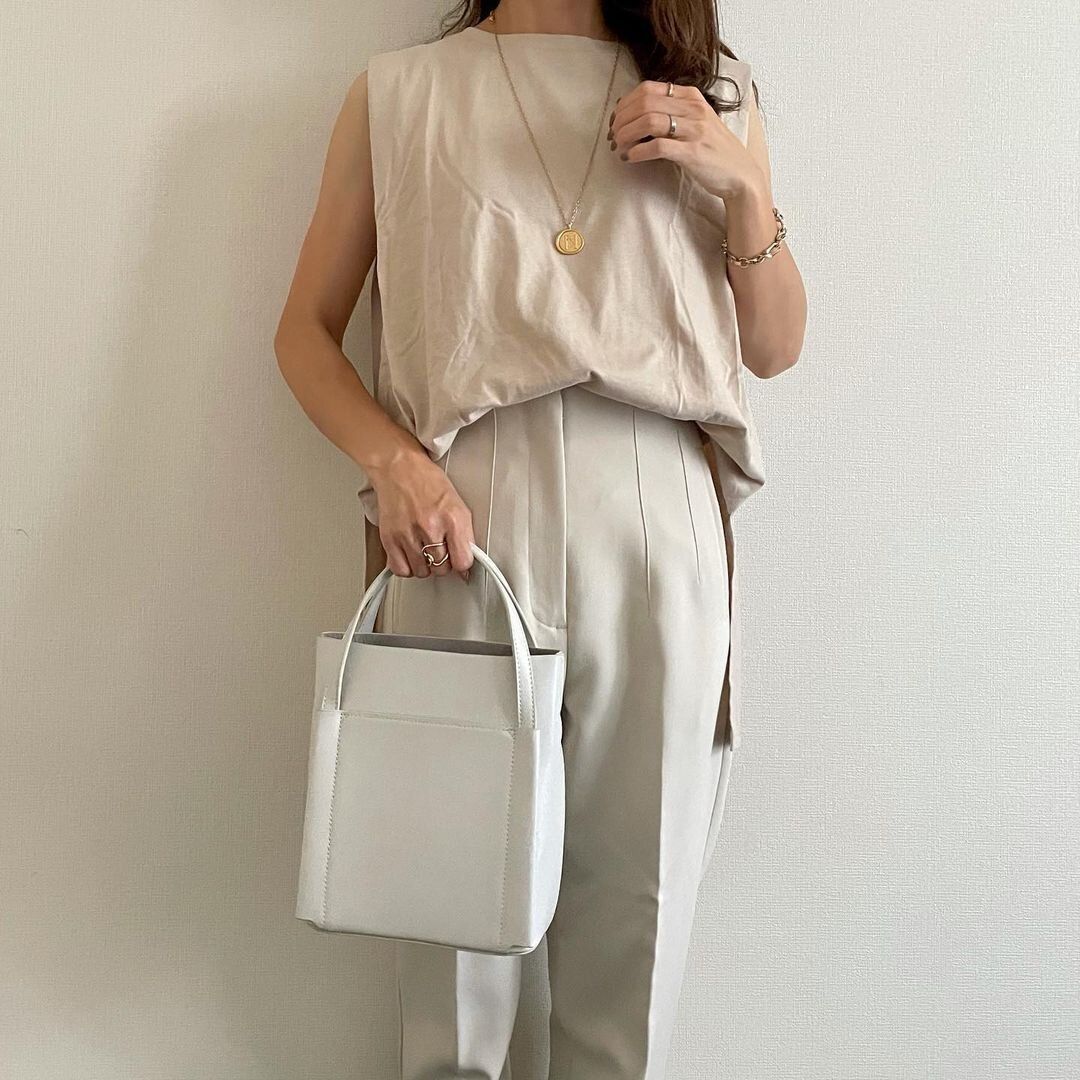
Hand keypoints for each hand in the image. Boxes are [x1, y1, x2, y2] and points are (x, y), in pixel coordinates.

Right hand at [367, 448, 475, 580]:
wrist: (399, 467)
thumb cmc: (428, 482)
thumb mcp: (457, 505)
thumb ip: (465, 535)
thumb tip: (466, 564)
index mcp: (453, 518)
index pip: (463, 561)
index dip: (461, 564)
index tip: (458, 560)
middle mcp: (431, 527)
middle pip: (442, 568)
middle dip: (442, 562)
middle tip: (438, 547)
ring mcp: (408, 534)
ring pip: (422, 572)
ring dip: (424, 564)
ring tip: (423, 547)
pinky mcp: (390, 538)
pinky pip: (401, 570)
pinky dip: (406, 567)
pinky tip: (409, 554)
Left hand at [608, 79, 763, 200]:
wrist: (740, 174)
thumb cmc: (713, 150)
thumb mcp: (695, 122)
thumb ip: (671, 114)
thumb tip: (634, 116)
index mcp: (691, 96)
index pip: (648, 88)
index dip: (625, 103)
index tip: (616, 120)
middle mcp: (693, 108)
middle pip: (644, 102)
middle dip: (622, 119)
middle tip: (613, 136)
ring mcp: (694, 129)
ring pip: (649, 121)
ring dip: (627, 135)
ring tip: (619, 147)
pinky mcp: (692, 153)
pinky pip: (658, 146)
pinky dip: (638, 152)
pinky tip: (630, 158)